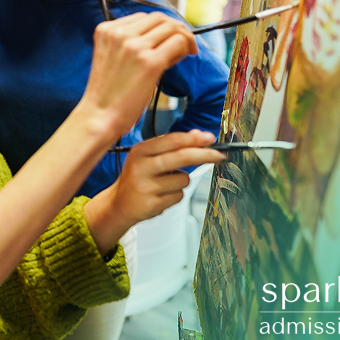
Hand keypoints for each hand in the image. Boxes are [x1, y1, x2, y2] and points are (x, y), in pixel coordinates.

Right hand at [76, 12, 196, 138]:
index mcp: (106, 30)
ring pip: (171, 27)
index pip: (142, 17)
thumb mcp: (109, 57)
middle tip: (182, 45)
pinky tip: (181, 60)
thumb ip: (127, 43)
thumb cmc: (106, 94)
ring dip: (183, 38)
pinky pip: (178, 42)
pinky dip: (185, 48)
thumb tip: (159, 36)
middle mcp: (119, 34)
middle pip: (159, 18)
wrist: (98, 116)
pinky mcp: (149, 62)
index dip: (158, 28)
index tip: (165, 41)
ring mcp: (134, 47)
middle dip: (175, 29)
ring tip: (183, 54)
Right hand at [83, 130, 222, 253]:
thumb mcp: (148, 157)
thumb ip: (171, 146)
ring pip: (184, 180)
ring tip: (166, 184)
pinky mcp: (153, 204)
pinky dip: (175, 195)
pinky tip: (161, 195)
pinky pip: (179, 196)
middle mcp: (141, 167)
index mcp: (140, 151)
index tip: (210, 138)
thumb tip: (197, 135)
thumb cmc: (137, 177)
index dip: (194, 139)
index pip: (172, 140)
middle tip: (220, 156)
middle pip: (181, 157)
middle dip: (205, 155)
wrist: (118, 204)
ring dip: (182, 181)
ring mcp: (146, 186)